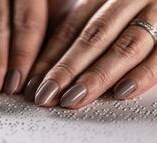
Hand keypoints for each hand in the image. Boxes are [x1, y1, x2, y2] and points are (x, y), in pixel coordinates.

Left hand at [27, 0, 156, 108]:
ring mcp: (155, 15)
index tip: (33, 84)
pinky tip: (121, 92)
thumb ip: (76, 33)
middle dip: (66, 70)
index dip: (49, 58)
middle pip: (93, 38)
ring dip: (97, 77)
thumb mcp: (99, 14)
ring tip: (74, 99)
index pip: (70, 29)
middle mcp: (128, 2)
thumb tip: (42, 68)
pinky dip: (143, 75)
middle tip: (46, 96)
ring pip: (124, 47)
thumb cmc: (127, 14)